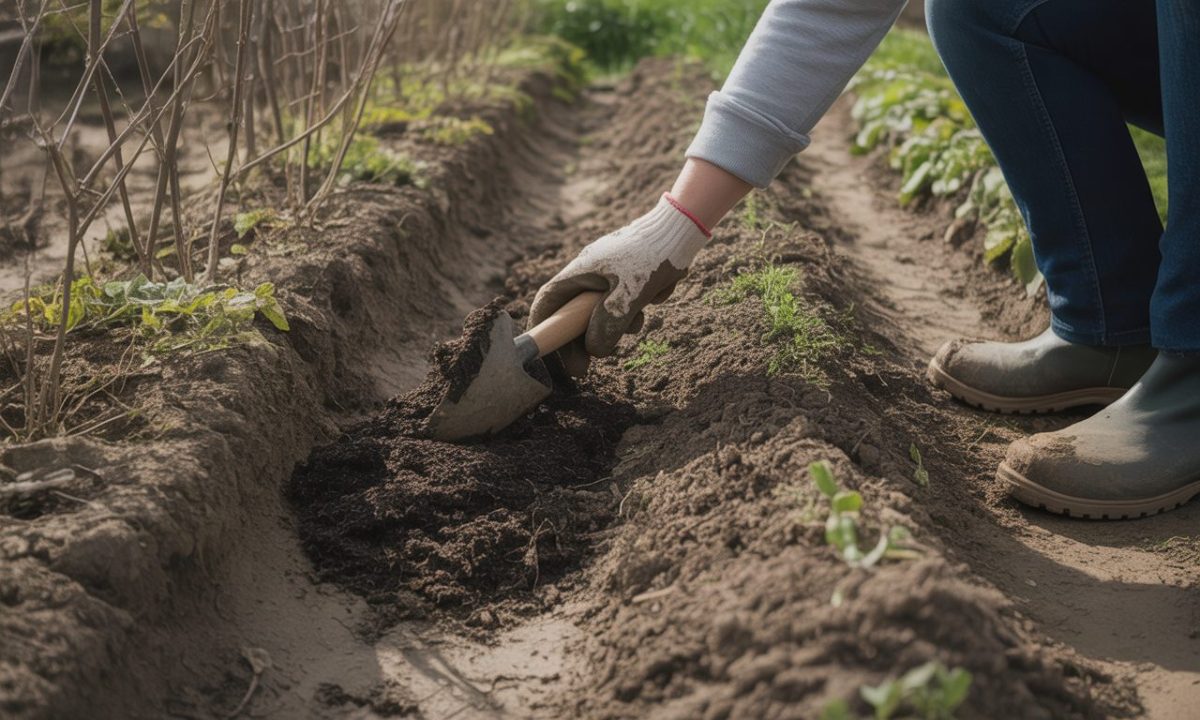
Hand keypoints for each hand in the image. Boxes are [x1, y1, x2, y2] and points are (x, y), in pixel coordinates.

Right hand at [529, 193, 710, 375]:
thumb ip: (608, 324)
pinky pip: (623, 302)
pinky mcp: (627, 276)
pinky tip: (654, 297)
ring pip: (600, 312)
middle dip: (580, 341)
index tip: (546, 354)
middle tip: (585, 369)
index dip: (542, 328)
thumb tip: (594, 351)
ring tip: (637, 323)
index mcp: (580, 271)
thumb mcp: (630, 295)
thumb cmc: (653, 256)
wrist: (682, 228)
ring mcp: (608, 274)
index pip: (548, 302)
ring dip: (616, 325)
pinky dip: (634, 309)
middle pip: (573, 314)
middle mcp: (589, 272)